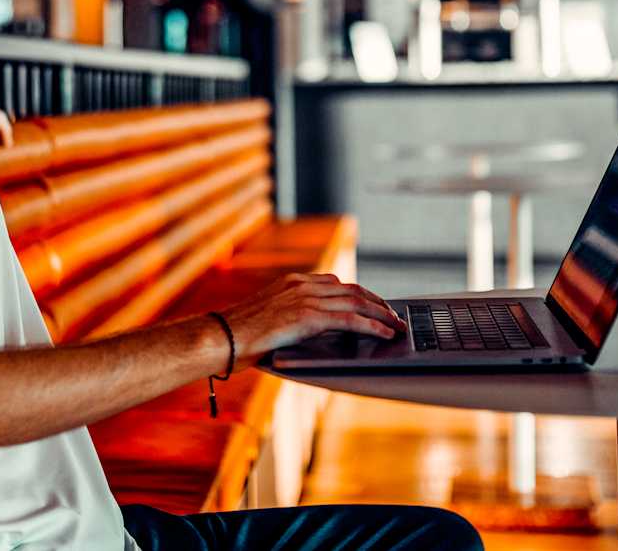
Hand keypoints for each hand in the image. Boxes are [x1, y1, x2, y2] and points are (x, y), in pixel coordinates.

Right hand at [219, 273, 407, 365]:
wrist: (221, 336)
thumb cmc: (238, 335)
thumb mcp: (269, 318)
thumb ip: (292, 317)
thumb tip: (313, 330)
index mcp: (292, 282)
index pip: (336, 283)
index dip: (359, 294)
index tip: (374, 303)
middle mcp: (302, 285)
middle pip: (351, 290)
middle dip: (376, 302)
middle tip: (393, 314)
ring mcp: (305, 298)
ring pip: (356, 302)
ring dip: (381, 314)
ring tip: (396, 325)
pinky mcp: (308, 317)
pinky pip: (349, 320)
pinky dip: (372, 326)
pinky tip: (385, 333)